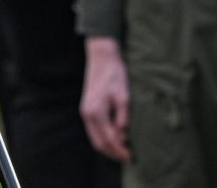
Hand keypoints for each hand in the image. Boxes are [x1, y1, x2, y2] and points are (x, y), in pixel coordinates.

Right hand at [80, 36, 130, 162]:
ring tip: (123, 150)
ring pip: (95, 138)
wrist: (102, 57)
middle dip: (113, 153)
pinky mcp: (87, 109)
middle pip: (98, 143)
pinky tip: (115, 138)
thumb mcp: (123, 97)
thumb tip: (123, 136)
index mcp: (96, 112)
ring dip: (108, 147)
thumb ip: (122, 118)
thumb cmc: (115, 74)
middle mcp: (87, 114)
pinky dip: (103, 138)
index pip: (108, 139)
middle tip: (128, 158)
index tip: (131, 157)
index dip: (120, 151)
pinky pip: (94, 130)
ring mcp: (85, 112)